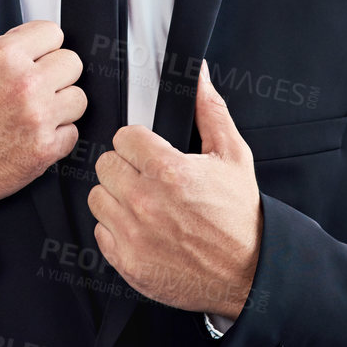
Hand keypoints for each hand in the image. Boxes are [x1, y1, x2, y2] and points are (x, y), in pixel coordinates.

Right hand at [0, 0, 84, 214]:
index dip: (39, 44)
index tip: (28, 56)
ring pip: (78, 97)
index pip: (53, 32)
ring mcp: (38, 119)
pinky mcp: (44, 151)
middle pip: (72, 62)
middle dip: (52, 71)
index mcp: (2, 56)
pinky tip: (31, 133)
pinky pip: (73, 133)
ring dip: (59, 103)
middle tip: (30, 84)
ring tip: (32, 109)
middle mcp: (25, 85)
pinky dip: (57, 135)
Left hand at [89, 59, 261, 318]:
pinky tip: (142, 228)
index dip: (139, 143)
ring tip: (144, 203)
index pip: (123, 137)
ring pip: (98, 197)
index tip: (151, 154)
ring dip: (117, 197)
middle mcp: (145, 202)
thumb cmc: (240, 215)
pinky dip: (117, 229)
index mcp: (169, 171)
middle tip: (148, 179)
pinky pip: (100, 232)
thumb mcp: (233, 155)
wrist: (248, 272)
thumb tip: (197, 74)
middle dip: (126, 168)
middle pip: (105, 165)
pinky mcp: (127, 262)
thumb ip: (209, 110)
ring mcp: (133, 234)